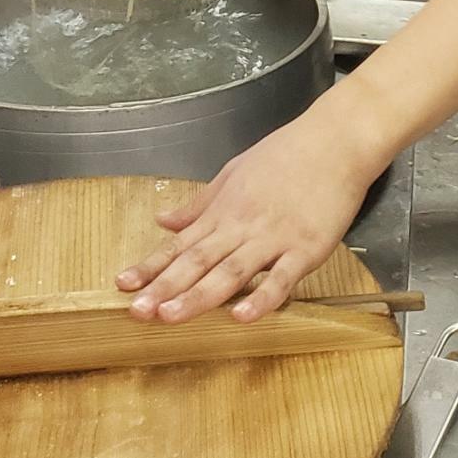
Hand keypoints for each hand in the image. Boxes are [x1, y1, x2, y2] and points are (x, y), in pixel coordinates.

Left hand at [116, 109, 375, 323]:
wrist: (335, 141)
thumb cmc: (286, 154)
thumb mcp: (234, 171)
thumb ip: (200, 203)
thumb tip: (163, 220)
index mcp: (224, 210)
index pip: (181, 244)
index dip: (151, 266)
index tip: (122, 286)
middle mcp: (242, 226)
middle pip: (198, 261)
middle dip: (165, 288)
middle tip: (137, 312)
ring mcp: (273, 238)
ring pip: (231, 272)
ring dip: (199, 296)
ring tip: (171, 316)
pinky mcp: (306, 248)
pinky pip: (281, 278)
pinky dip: (261, 298)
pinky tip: (242, 316)